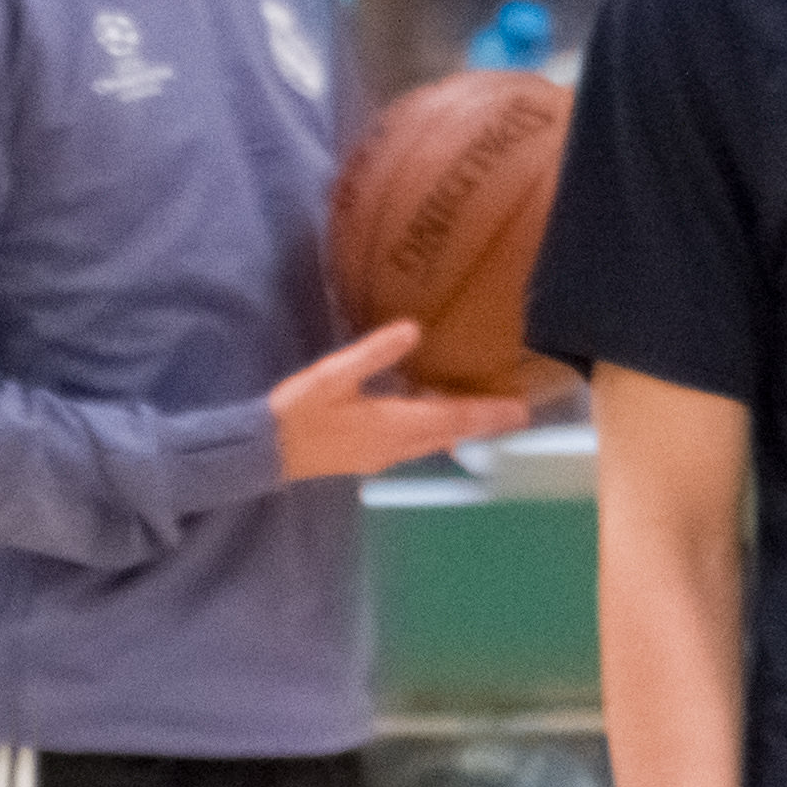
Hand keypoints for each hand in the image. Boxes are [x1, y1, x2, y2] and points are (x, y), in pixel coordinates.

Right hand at [265, 319, 531, 479]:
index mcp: (395, 424)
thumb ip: (375, 353)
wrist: (266, 451)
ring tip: (483, 416)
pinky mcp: (368, 457)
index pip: (455, 418)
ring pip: (433, 442)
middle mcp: (397, 446)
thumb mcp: (333, 375)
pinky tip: (431, 420)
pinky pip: (416, 444)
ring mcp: (383, 456)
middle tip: (514, 412)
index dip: (489, 413)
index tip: (521, 410)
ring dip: (459, 429)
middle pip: (450, 434)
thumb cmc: (298, 411)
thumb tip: (415, 329)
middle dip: (482, 423)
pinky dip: (435, 431)